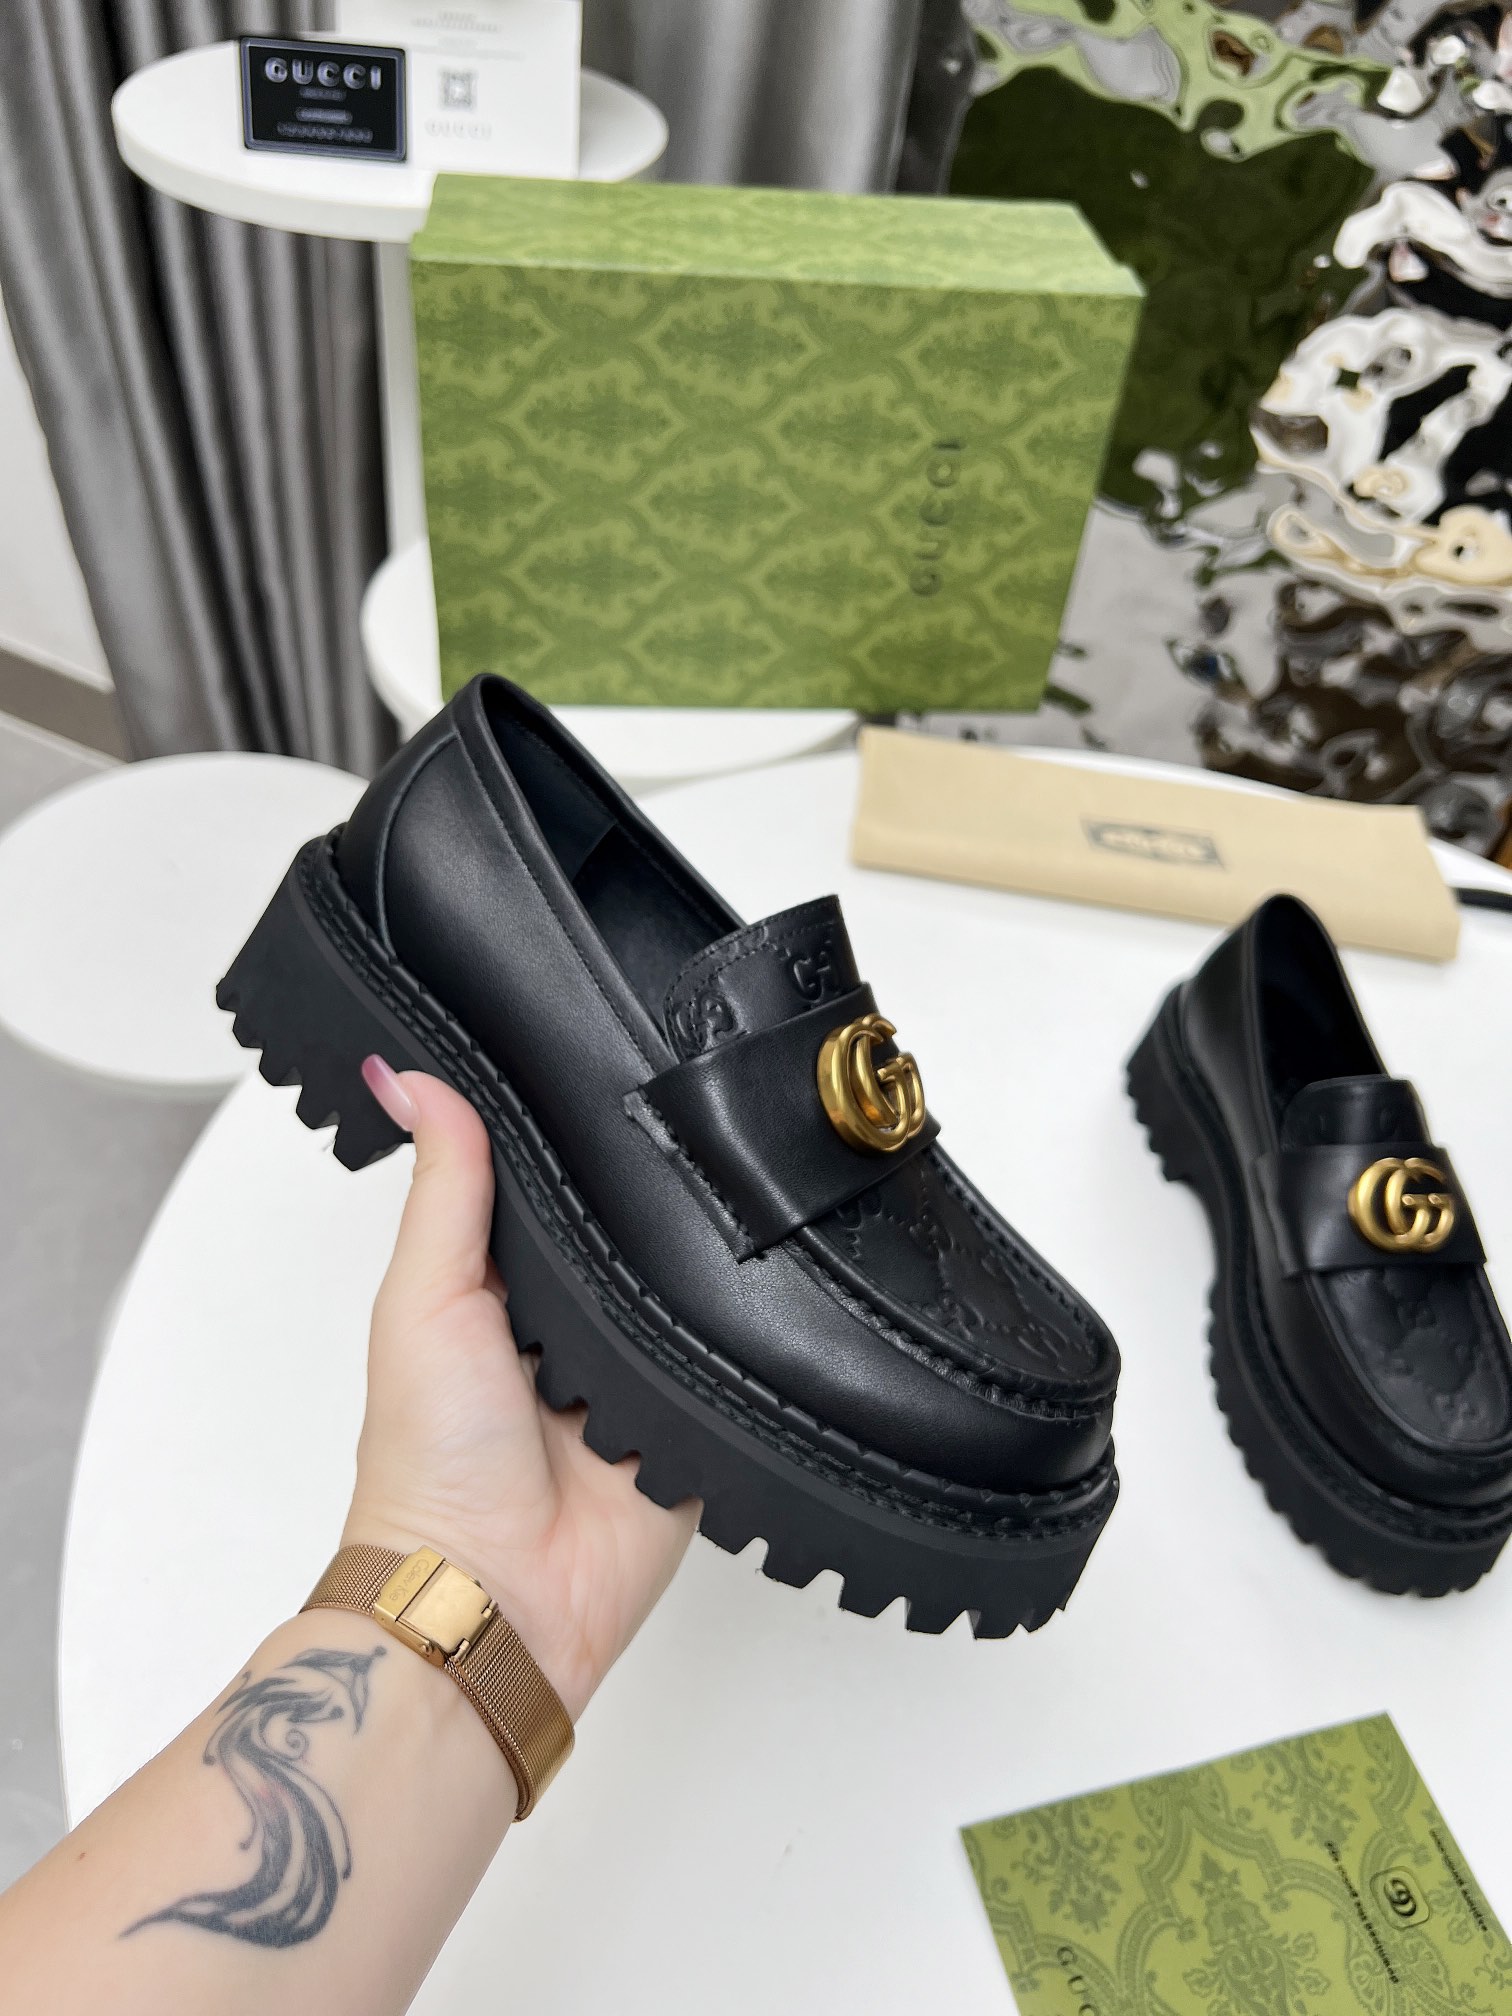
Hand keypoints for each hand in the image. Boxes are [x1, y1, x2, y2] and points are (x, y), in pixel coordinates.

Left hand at [341, 1060, 697, 1719]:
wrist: (496, 1597)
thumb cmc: (429, 1460)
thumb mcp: (426, 1300)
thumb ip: (444, 1190)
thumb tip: (412, 1078)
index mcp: (504, 1285)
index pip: (553, 1182)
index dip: (577, 1130)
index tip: (612, 1051)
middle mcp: (574, 1324)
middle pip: (632, 1229)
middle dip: (656, 1191)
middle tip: (698, 1108)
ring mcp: (638, 1373)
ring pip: (690, 1284)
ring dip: (702, 1260)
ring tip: (738, 1188)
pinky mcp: (694, 1421)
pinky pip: (733, 1359)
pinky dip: (743, 1331)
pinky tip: (767, 1277)